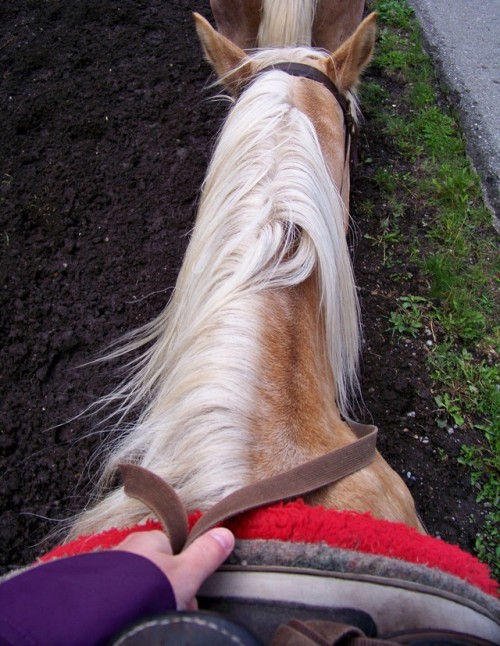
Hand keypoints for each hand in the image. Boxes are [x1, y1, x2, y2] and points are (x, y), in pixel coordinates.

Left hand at [114, 528, 234, 609]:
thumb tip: (225, 533)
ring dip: (148, 601)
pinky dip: (128, 609)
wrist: (102, 616)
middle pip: (159, 570)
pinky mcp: (96, 592)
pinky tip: (132, 619)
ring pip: (140, 586)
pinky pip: (121, 599)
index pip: (175, 551)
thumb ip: (206, 553)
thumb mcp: (187, 573)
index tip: (188, 595)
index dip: (187, 574)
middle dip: (168, 591)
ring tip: (150, 617)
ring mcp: (109, 571)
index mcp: (149, 540)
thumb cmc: (145, 590)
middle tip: (170, 610)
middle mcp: (128, 550)